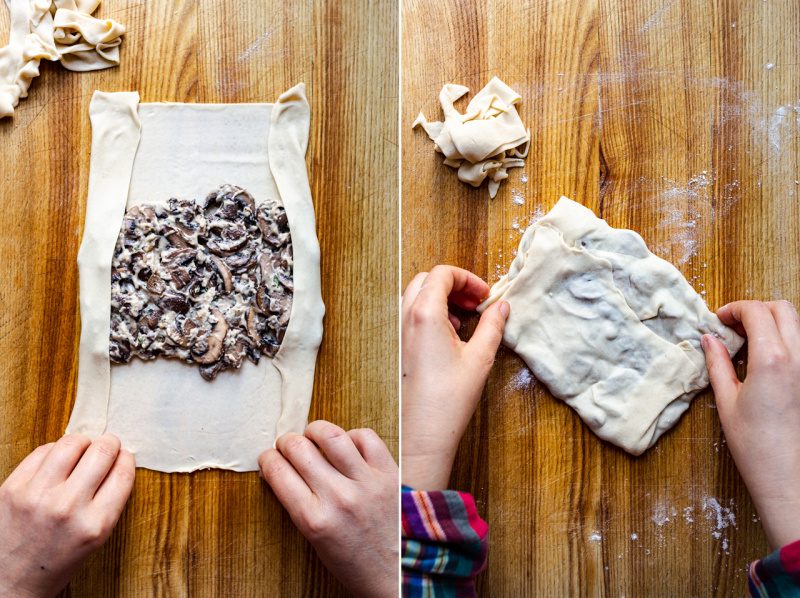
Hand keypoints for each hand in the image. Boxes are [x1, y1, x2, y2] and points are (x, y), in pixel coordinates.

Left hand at [0, 434, 135, 597]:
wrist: (10, 581)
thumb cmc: (55, 561)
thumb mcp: (95, 538)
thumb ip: (109, 501)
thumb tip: (116, 461)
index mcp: (95, 524)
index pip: (123, 472)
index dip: (126, 458)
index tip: (123, 456)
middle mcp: (68, 508)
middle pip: (101, 452)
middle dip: (109, 444)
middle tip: (106, 446)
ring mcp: (37, 496)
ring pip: (71, 443)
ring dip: (82, 442)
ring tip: (81, 449)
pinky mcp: (12, 488)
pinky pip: (41, 451)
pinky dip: (54, 450)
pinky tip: (56, 460)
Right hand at [258, 421, 398, 597]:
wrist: (398, 574)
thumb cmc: (354, 561)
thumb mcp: (315, 540)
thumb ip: (298, 504)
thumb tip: (280, 469)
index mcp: (314, 519)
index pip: (277, 471)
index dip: (267, 459)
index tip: (269, 458)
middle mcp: (338, 497)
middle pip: (299, 447)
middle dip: (286, 442)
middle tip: (288, 446)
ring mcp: (366, 483)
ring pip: (331, 435)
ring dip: (315, 430)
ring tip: (313, 436)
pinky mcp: (389, 474)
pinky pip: (366, 437)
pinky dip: (352, 436)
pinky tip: (347, 446)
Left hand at [401, 265, 508, 490]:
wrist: (421, 434)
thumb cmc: (448, 400)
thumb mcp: (480, 358)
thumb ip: (493, 326)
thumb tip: (502, 308)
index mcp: (424, 314)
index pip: (442, 274)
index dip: (468, 278)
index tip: (485, 295)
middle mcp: (403, 318)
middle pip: (427, 280)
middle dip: (454, 286)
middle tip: (477, 303)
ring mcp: (396, 333)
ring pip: (416, 297)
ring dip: (441, 300)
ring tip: (464, 320)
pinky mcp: (395, 348)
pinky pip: (409, 317)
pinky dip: (429, 315)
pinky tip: (449, 336)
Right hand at [703, 300, 799, 549]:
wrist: (790, 479)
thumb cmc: (757, 447)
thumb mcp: (727, 402)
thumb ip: (718, 364)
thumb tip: (710, 340)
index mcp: (772, 359)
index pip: (756, 312)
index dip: (734, 309)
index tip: (719, 320)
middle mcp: (799, 358)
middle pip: (782, 309)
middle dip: (755, 310)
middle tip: (733, 327)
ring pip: (797, 325)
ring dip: (772, 324)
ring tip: (749, 344)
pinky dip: (785, 342)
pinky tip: (767, 362)